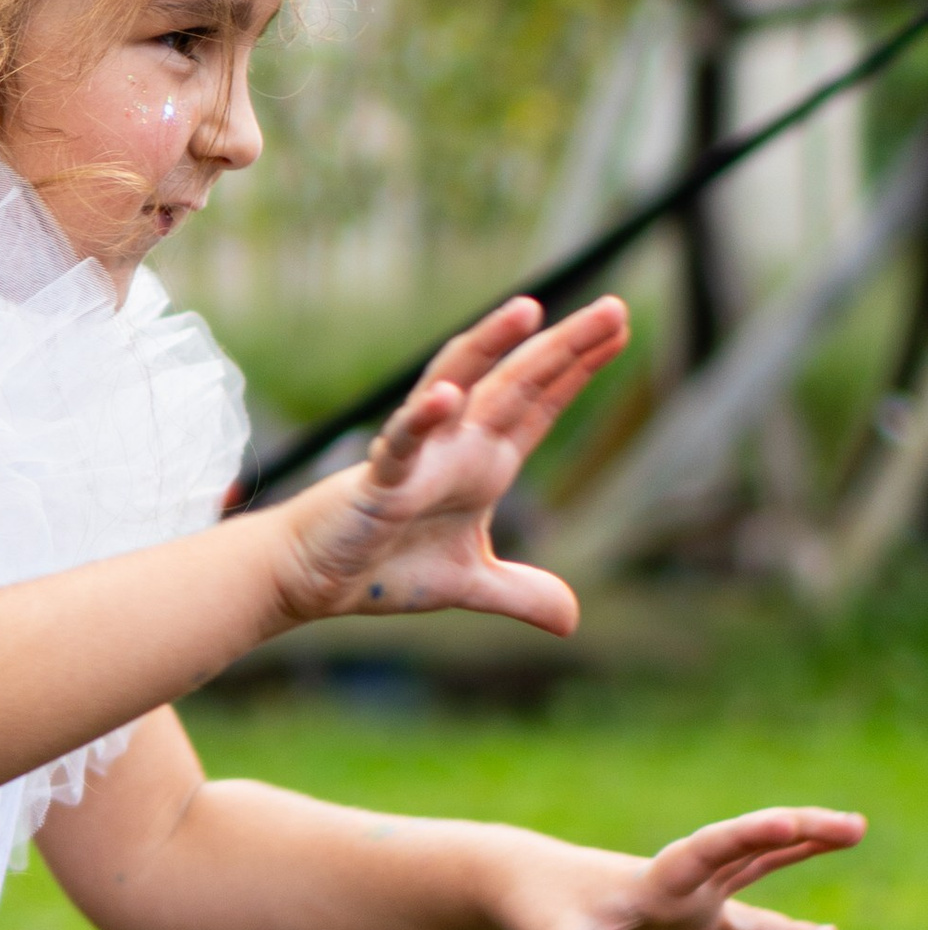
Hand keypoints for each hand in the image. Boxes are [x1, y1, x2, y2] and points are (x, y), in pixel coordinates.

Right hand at [276, 294, 630, 633]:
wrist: (312, 579)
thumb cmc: (384, 565)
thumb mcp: (469, 582)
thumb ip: (520, 592)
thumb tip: (571, 620)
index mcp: (484, 462)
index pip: (540, 403)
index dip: (578, 368)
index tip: (618, 328)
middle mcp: (457, 445)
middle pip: (517, 383)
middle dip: (565, 347)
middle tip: (613, 308)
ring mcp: (419, 455)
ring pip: (459, 386)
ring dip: (491, 347)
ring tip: (529, 310)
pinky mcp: (379, 481)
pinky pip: (402, 444)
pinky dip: (423, 420)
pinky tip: (447, 398)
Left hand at [498, 808, 864, 929]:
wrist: (520, 881)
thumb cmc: (535, 907)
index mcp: (655, 880)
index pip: (710, 851)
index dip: (751, 835)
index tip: (790, 820)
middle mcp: (681, 881)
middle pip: (751, 850)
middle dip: (801, 835)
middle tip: (854, 825)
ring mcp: (688, 896)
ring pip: (756, 867)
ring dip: (801, 849)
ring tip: (854, 831)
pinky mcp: (685, 914)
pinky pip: (747, 916)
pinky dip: (785, 927)